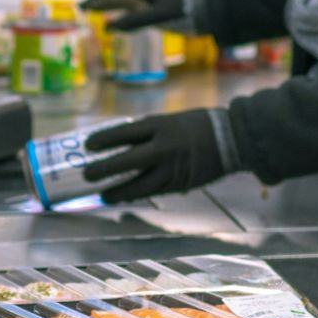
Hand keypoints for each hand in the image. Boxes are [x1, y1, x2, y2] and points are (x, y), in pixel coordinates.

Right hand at [82, 0, 188, 31]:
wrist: (207, 14)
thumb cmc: (183, 13)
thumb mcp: (159, 17)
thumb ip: (135, 21)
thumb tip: (110, 28)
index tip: (81, 6)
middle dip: (98, 2)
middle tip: (81, 9)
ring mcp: (151, 4)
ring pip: (124, 4)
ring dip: (108, 8)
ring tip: (94, 14)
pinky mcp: (157, 13)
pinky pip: (132, 13)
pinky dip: (120, 17)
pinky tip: (117, 24)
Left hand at [84, 109, 237, 202]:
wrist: (231, 139)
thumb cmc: (196, 125)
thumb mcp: (170, 120)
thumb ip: (148, 132)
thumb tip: (120, 143)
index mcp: (160, 125)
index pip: (124, 133)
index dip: (104, 140)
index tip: (87, 146)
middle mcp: (164, 147)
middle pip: (127, 161)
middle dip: (104, 170)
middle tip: (87, 176)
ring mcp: (172, 168)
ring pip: (139, 184)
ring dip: (118, 191)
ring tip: (102, 195)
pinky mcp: (180, 183)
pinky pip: (153, 192)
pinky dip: (137, 195)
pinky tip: (125, 197)